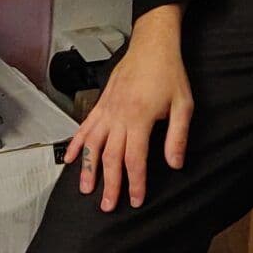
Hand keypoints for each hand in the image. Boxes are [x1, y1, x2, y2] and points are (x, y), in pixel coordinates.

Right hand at [64, 10, 192, 211]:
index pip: (135, 158)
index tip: (135, 200)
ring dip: (87, 168)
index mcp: (140, 118)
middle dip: (109, 184)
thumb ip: (178, 136)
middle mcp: (119, 116)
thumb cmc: (170, 74)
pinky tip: (69, 158)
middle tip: (107, 206)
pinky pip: (85, 127)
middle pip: (111, 157)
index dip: (135, 182)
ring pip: (92, 144)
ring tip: (85, 189)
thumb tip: (174, 164)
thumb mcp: (184, 104)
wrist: (152, 45)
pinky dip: (75, 143)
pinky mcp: (101, 104)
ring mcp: (107, 109)